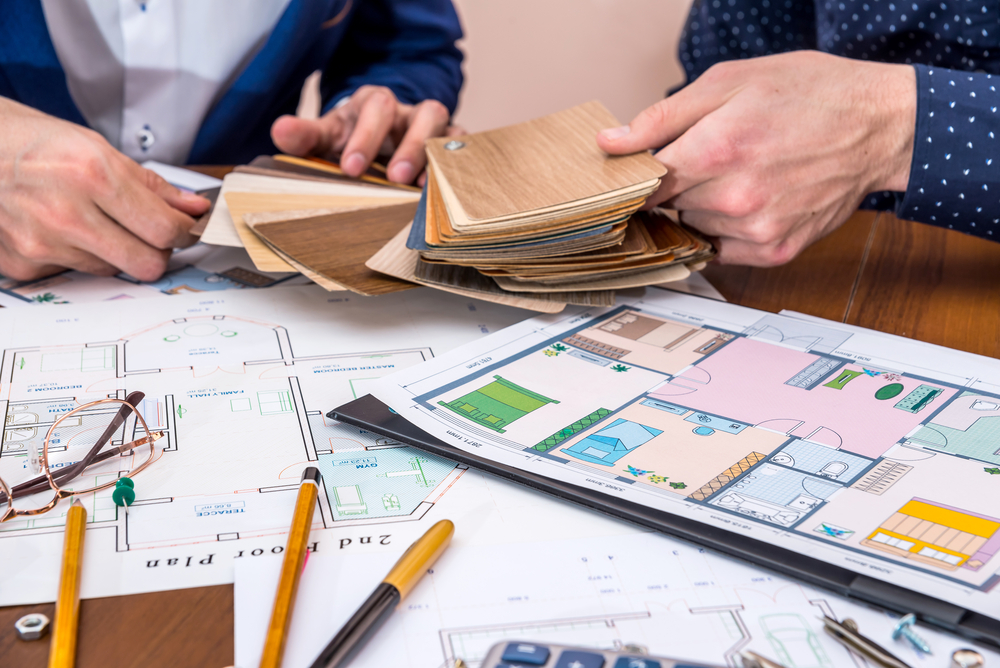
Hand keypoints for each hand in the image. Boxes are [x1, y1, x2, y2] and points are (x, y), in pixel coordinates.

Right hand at [0, 98, 209, 280]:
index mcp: (92, 175)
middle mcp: (66, 213)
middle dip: (158, 250)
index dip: (184, 232)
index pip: (163, 228)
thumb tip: (191, 208)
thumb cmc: (34, 143)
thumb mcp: (97, 148)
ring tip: (94, 220)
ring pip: (113, 270)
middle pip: (146, 263)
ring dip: (116, 252)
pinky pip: (77, 273)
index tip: (187, 229)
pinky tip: (63, 229)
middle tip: (151, 234)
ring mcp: (42, 243)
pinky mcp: (25, 264)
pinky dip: (81, 255)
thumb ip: (151, 185)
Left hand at [270, 85, 462, 184]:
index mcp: (375, 104)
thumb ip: (306, 136)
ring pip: (446, 130)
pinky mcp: (454, 144)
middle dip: (408, 146)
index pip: (374, 109)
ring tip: (421, 186)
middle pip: (419, 115)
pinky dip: (458, 167)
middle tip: (394, 178)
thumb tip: (279, 131)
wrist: (384, 136)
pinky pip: (464, 150)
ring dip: (434, 158)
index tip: (351, 168)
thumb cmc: (356, 138)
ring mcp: (436, 128)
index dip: (365, 138)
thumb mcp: (330, 135)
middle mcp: (409, 112)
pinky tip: (447, 189)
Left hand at [597, 51, 915, 265]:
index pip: (644, 182)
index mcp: (715, 149)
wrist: (880, 125)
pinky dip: (727, 229)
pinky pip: (722, 250)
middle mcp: (733, 198)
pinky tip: (753, 199)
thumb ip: (661, 118)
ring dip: (705, 206)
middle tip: (715, 155)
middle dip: (681, 181)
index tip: (643, 168)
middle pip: (669, 204)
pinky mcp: (774, 252)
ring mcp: (755, 230)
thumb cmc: (807, 94)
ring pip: (694, 226)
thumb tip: (610, 143)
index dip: (641, 174)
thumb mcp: (729, 81)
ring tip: (743, 172)